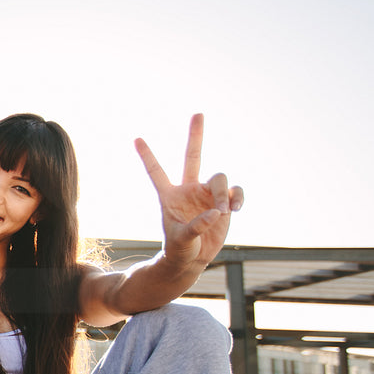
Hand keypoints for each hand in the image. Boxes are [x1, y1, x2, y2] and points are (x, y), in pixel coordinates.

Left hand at [135, 115, 243, 270]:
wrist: (192, 260)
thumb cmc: (179, 249)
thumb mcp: (181, 240)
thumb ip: (196, 226)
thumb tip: (216, 213)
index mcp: (168, 196)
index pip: (156, 172)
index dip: (147, 156)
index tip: (136, 138)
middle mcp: (188, 189)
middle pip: (192, 157)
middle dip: (195, 135)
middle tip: (198, 113)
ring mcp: (206, 194)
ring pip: (219, 178)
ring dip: (222, 194)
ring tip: (222, 212)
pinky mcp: (223, 202)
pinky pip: (234, 192)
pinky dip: (237, 198)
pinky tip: (235, 209)